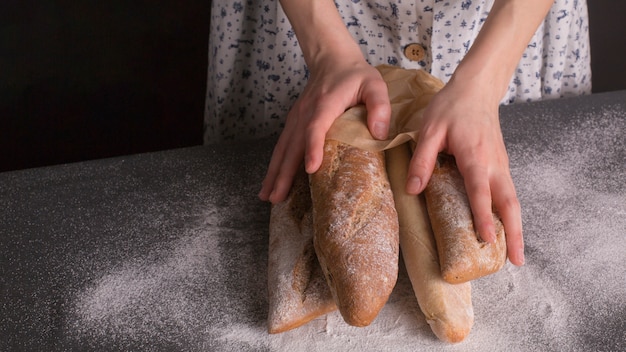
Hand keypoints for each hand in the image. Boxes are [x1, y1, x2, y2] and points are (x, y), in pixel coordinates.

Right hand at [259, 60, 390, 202]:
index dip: (313, 147)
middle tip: (276, 197)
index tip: (311, 168)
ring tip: (267, 196)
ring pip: (282, 148)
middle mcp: (305, 113)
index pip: (316, 127)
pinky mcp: (294, 122)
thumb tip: (379, 134)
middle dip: (283, 173)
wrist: (331, 59)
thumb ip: (379, 106)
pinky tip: (271, 182)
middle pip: (292, 145)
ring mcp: (296, 118)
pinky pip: (282, 146)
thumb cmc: (355, 75)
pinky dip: (275, 165)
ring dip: (274, 173)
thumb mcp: (374, 84)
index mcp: (325, 104)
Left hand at [407, 78, 524, 265]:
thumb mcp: (429, 130)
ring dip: (517, 226)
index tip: (488, 240)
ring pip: (513, 199)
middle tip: (517, 261)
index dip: (484, 217)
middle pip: (510, 203)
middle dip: (516, 233)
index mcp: (475, 155)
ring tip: (515, 253)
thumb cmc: (451, 107)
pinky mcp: (501, 163)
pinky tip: (506, 227)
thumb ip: (422, 160)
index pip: (481, 192)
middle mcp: (495, 163)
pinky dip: (510, 212)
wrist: (476, 88)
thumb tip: (412, 190)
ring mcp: (502, 163)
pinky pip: (509, 192)